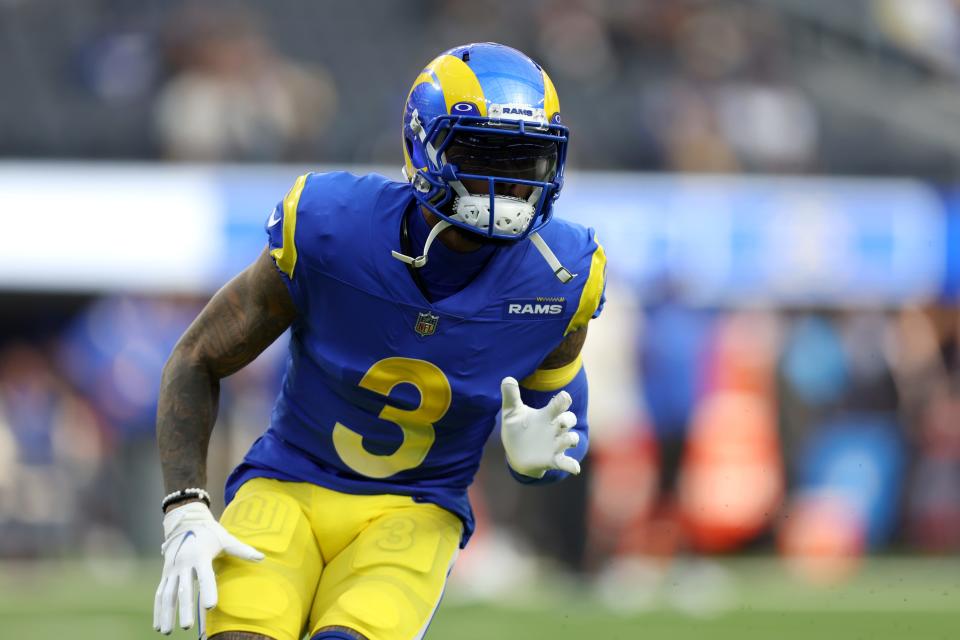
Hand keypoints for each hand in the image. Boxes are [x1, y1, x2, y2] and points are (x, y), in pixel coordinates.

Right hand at [153, 501, 263, 633]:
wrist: (185, 522)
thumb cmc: (209, 533)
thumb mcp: (225, 538)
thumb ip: (242, 550)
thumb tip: (262, 558)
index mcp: (200, 555)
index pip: (205, 576)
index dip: (207, 590)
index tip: (210, 607)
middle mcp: (184, 564)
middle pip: (184, 589)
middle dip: (184, 608)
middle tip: (188, 626)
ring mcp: (172, 570)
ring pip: (168, 594)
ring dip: (166, 613)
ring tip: (166, 632)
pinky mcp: (165, 574)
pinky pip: (160, 593)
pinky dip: (158, 609)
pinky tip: (158, 625)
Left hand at [500, 376, 580, 478]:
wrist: (516, 453)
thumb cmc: (517, 429)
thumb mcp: (511, 412)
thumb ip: (511, 396)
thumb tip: (507, 378)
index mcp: (546, 415)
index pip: (559, 404)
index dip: (563, 400)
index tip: (564, 396)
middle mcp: (554, 428)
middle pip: (570, 419)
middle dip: (568, 419)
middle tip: (560, 421)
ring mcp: (555, 444)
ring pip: (571, 439)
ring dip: (570, 439)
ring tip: (566, 440)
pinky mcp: (553, 460)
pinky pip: (566, 462)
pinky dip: (572, 465)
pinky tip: (575, 468)